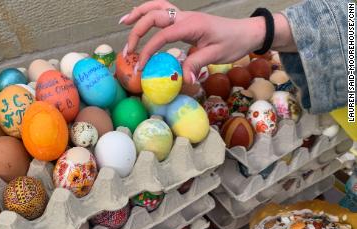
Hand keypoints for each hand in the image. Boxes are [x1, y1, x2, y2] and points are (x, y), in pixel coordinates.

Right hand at [119, 0, 294, 84]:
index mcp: (190, 25)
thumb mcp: (216, 55)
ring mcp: (184, 16)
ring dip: (138, 13)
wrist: (246, 32)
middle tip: (128, 51)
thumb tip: (183, 80)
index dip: (148, 51)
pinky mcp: (185, 20)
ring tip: (123, 22)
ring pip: (156, 7)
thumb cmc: (233, 42)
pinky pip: (162, 11)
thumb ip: (197, 64)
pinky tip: (139, 17)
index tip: (141, 68)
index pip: (161, 36)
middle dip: (136, 32)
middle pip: (153, 16)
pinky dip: (148, 13)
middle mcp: (184, 17)